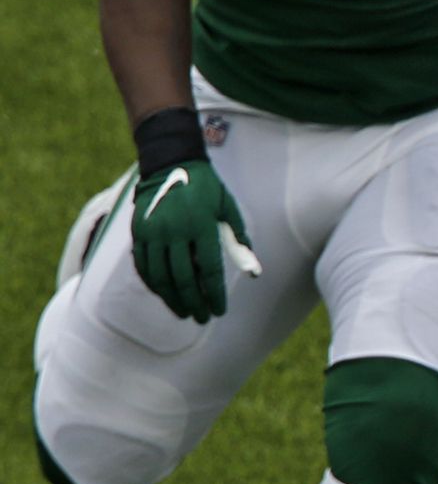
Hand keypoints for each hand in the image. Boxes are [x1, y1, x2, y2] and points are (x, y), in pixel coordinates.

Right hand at [128, 157, 256, 322]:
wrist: (170, 164)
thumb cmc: (207, 189)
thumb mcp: (228, 210)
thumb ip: (238, 241)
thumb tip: (254, 272)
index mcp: (201, 226)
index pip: (208, 270)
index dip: (214, 295)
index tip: (219, 311)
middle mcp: (175, 231)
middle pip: (183, 279)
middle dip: (194, 303)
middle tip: (202, 319)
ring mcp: (153, 233)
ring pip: (160, 277)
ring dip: (172, 299)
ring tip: (184, 313)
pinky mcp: (138, 232)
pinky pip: (143, 265)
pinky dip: (153, 284)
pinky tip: (163, 294)